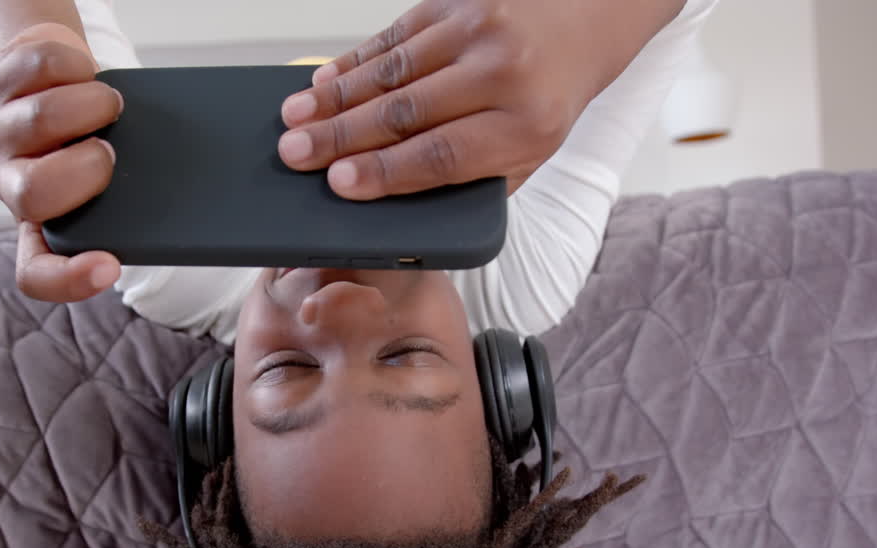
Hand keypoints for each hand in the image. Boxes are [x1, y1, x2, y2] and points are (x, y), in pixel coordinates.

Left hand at [0, 22, 122, 301]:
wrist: (54, 73)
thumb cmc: (93, 135)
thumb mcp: (115, 179)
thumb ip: (135, 198)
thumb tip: (190, 192)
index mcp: (42, 222)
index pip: (36, 272)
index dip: (69, 279)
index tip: (111, 266)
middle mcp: (11, 184)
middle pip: (34, 193)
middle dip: (87, 169)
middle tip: (110, 151)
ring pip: (41, 120)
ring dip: (91, 106)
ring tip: (109, 104)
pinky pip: (40, 69)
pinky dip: (77, 66)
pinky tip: (85, 72)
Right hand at [277, 0, 681, 199]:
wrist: (581, 26)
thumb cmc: (545, 102)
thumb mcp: (526, 154)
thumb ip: (469, 179)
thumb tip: (390, 199)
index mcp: (527, 125)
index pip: (441, 155)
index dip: (384, 172)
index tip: (339, 184)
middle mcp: (503, 71)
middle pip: (406, 112)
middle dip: (341, 137)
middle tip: (295, 155)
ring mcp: (477, 28)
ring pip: (390, 71)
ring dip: (335, 98)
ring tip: (294, 120)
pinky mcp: (455, 1)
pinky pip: (392, 37)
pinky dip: (353, 62)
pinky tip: (322, 81)